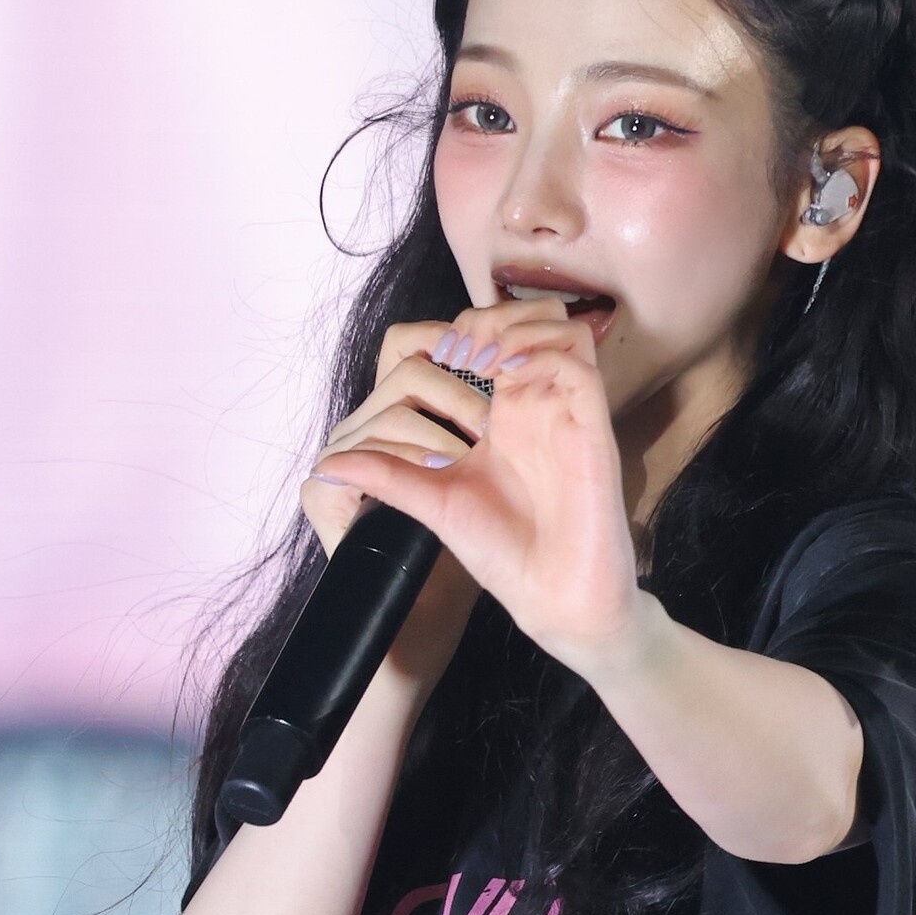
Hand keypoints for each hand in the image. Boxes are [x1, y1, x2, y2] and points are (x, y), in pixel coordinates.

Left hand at [302, 293, 644, 674]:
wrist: (553, 598)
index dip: (462, 330)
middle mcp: (540, 404)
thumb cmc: (504, 552)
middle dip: (490, 316)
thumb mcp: (433, 503)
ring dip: (516, 326)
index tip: (433, 358)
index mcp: (506, 415)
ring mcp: (567, 412)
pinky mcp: (591, 424)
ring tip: (481, 358)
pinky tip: (507, 374)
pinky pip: (577, 361)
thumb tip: (324, 464)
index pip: (494, 338)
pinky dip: (542, 351)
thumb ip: (388, 475)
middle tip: (458, 349)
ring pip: (560, 326)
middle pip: (529, 318)